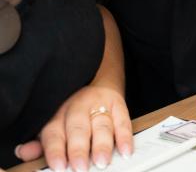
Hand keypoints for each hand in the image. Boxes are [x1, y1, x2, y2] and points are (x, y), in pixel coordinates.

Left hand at [15, 86, 132, 171]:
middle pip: (78, 128)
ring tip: (102, 161)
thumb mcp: (53, 124)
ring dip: (102, 144)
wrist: (95, 79)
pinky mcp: (118, 104)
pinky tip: (125, 150)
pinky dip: (125, 135)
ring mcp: (99, 104)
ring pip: (101, 124)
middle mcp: (78, 107)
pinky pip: (123, 119)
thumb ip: (40, 142)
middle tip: (81, 166)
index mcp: (58, 114)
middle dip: (79, 148)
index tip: (59, 166)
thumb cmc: (70, 113)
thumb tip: (23, 152)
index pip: (54, 133)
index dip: (55, 150)